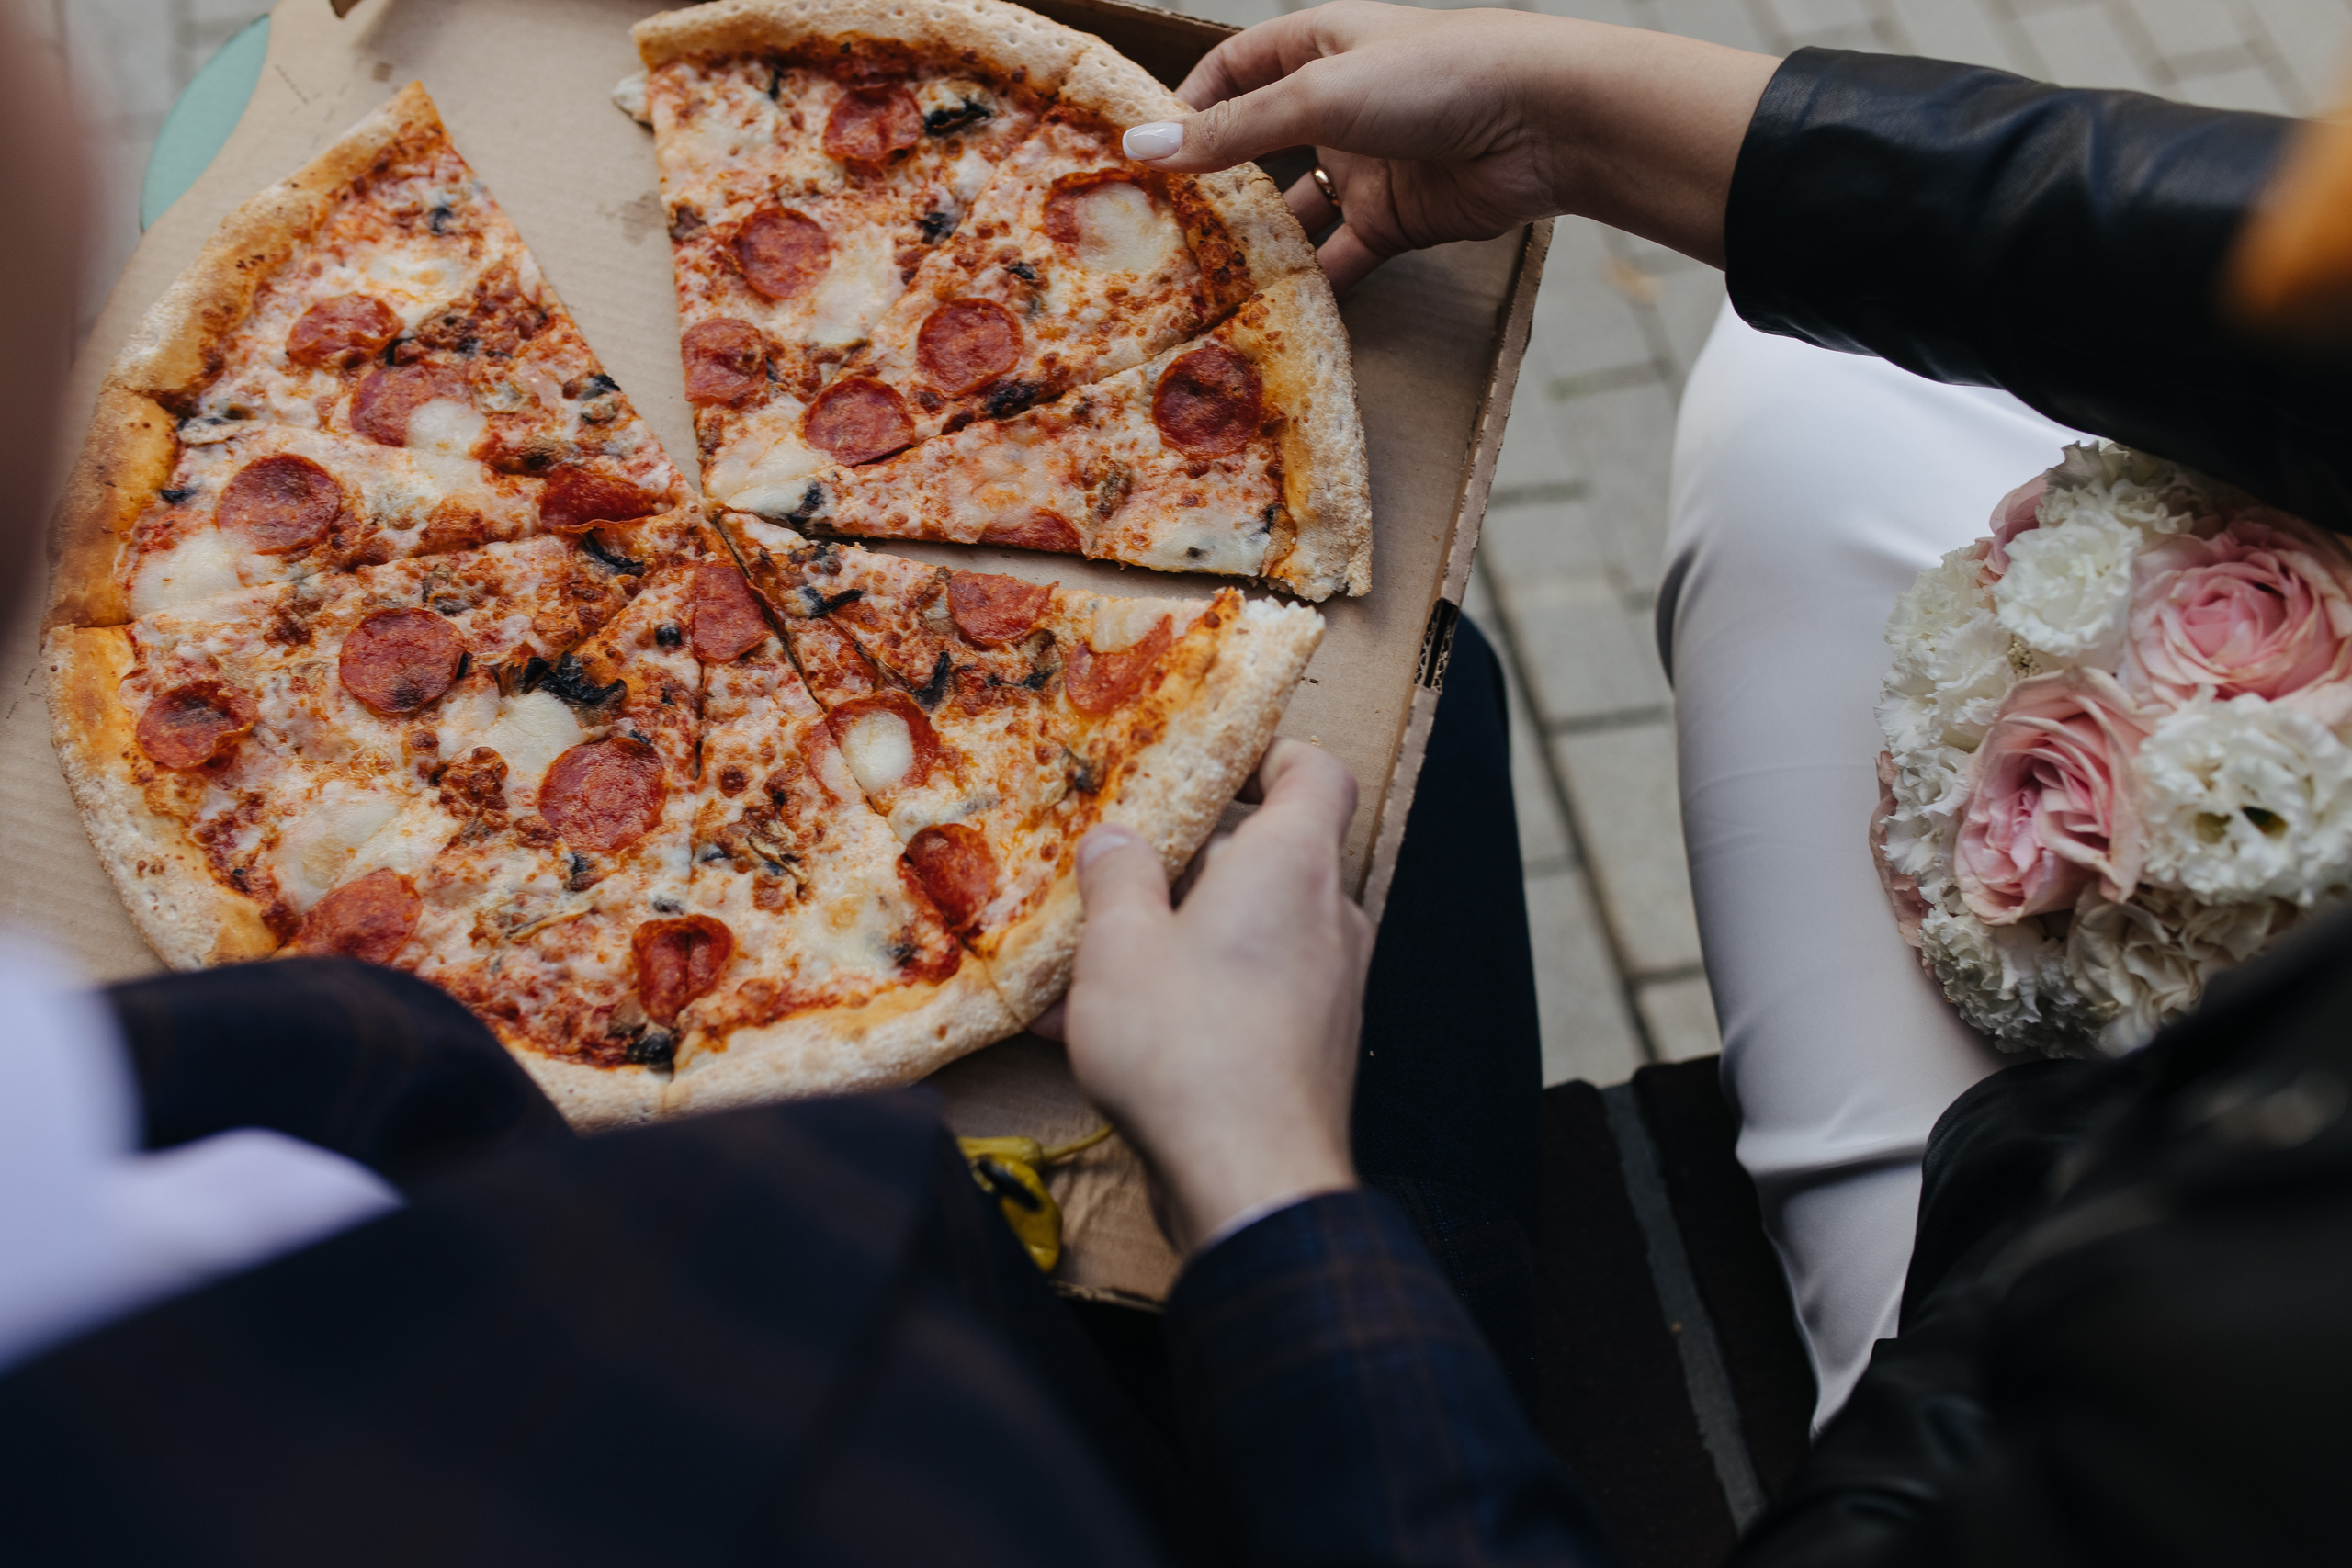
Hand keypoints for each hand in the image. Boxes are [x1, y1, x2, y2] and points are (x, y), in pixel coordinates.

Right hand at [1052, 740, 1372, 1254]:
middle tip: (1116, 875)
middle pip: (1268, 856)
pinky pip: (1250, 994)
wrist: (1253, 1182)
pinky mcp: (1315, 1046)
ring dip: (1174, 938)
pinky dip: (1191, 998)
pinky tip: (1102, 1036)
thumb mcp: (1120, 948)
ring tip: (1086, 970)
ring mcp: (1331, 986)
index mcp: (1293, 864)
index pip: (1316, 772)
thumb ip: (1118, 880)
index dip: (1270, 757)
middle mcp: (1329, 916)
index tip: (1210, 767)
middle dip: (1187, 863)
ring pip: (1249, 932)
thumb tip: (1117, 842)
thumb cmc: (1189, 1047)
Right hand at [1121, 1, 1777, 289]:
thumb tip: (1143, 151)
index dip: (1187, 105)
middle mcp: (1339, 104)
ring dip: (1256, 244)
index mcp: (1320, 46)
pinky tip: (1268, 311)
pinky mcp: (1397, 220)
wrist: (1545, 124)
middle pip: (1259, 146)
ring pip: (1295, 210)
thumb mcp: (1321, 96)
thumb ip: (1233, 131)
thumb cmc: (1439, 76)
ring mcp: (1368, 165)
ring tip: (1197, 281)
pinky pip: (1339, 257)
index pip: (1234, 70)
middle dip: (1213, 185)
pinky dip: (1309, 284)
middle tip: (1153, 228)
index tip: (1139, 151)